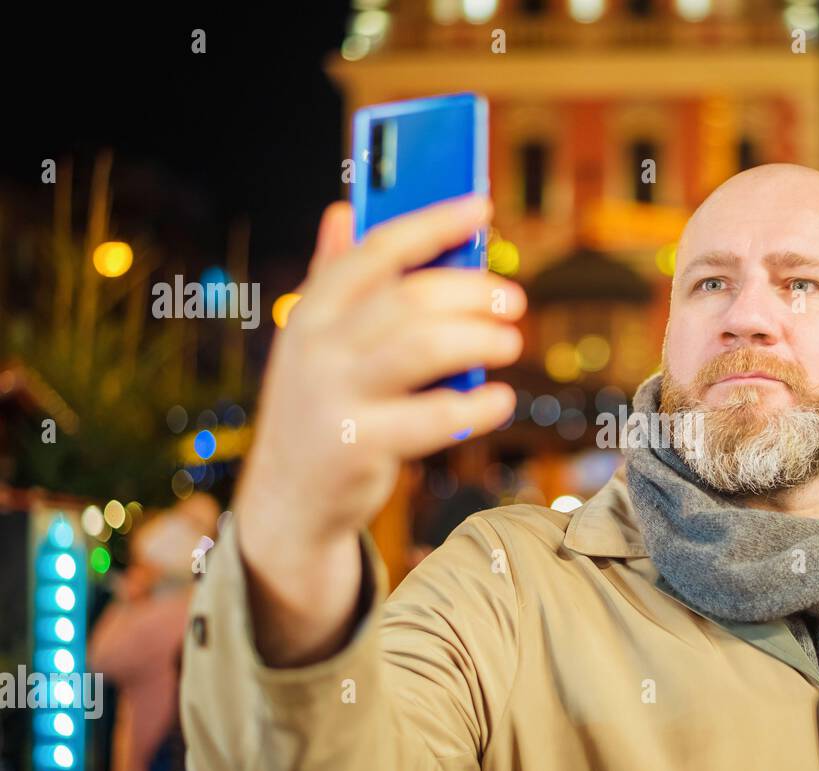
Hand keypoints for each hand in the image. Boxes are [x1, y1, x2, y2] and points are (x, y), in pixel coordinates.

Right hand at [234, 195, 524, 664]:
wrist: (289, 500)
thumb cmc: (320, 408)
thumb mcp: (313, 341)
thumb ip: (331, 278)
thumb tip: (342, 210)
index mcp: (311, 310)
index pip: (377, 248)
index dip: (435, 222)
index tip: (483, 207)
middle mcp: (318, 347)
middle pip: (410, 298)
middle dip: (473, 291)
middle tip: (514, 301)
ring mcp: (336, 397)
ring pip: (424, 347)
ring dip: (480, 338)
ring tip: (511, 343)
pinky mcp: (360, 447)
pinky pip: (434, 417)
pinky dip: (477, 405)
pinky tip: (500, 400)